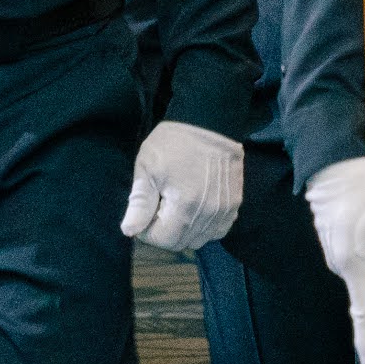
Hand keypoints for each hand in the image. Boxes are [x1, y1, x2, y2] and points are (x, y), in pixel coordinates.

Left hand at [120, 120, 245, 251]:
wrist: (210, 121)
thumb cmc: (173, 142)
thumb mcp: (148, 167)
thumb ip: (140, 202)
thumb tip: (129, 230)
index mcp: (185, 206)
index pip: (163, 240)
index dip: (147, 230)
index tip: (145, 211)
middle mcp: (209, 214)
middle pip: (181, 243)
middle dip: (165, 231)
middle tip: (160, 206)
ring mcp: (225, 210)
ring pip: (200, 239)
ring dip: (184, 230)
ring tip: (177, 205)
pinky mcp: (235, 204)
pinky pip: (218, 230)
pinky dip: (204, 226)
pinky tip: (196, 207)